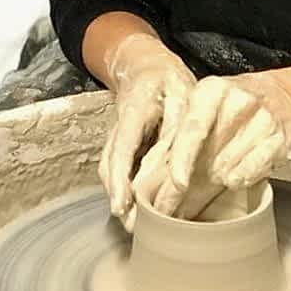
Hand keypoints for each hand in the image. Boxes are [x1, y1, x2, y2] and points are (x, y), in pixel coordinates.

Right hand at [98, 33, 195, 222]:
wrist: (144, 64)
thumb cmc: (167, 78)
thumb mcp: (181, 91)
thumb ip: (178, 126)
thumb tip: (179, 166)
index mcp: (133, 108)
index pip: (122, 145)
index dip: (120, 177)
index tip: (121, 205)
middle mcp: (118, 124)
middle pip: (110, 163)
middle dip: (117, 196)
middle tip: (130, 226)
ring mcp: (115, 134)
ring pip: (109, 167)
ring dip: (117, 195)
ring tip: (132, 225)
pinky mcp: (119, 142)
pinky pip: (114, 166)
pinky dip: (120, 187)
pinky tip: (133, 206)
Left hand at [146, 72, 290, 216]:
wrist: (280, 95)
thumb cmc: (231, 107)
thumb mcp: (202, 109)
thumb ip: (179, 137)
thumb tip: (152, 176)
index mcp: (212, 90)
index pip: (194, 127)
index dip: (183, 158)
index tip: (177, 183)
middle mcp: (238, 101)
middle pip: (211, 154)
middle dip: (193, 181)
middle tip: (177, 198)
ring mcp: (262, 120)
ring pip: (230, 168)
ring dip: (218, 179)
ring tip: (216, 172)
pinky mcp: (280, 140)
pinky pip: (252, 173)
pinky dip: (240, 178)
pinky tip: (235, 172)